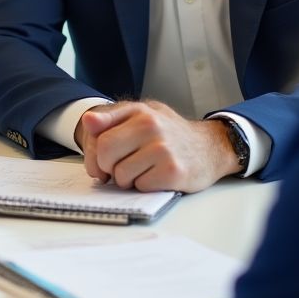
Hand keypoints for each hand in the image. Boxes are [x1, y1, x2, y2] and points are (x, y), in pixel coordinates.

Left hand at [76, 99, 237, 192]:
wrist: (210, 147)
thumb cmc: (169, 133)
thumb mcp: (141, 116)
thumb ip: (111, 118)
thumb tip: (88, 121)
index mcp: (138, 110)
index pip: (95, 131)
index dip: (92, 151)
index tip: (100, 160)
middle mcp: (150, 125)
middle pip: (105, 154)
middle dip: (107, 167)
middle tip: (119, 168)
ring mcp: (163, 148)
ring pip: (121, 175)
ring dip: (127, 179)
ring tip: (142, 170)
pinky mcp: (173, 171)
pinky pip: (140, 187)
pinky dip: (144, 186)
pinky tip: (156, 176)